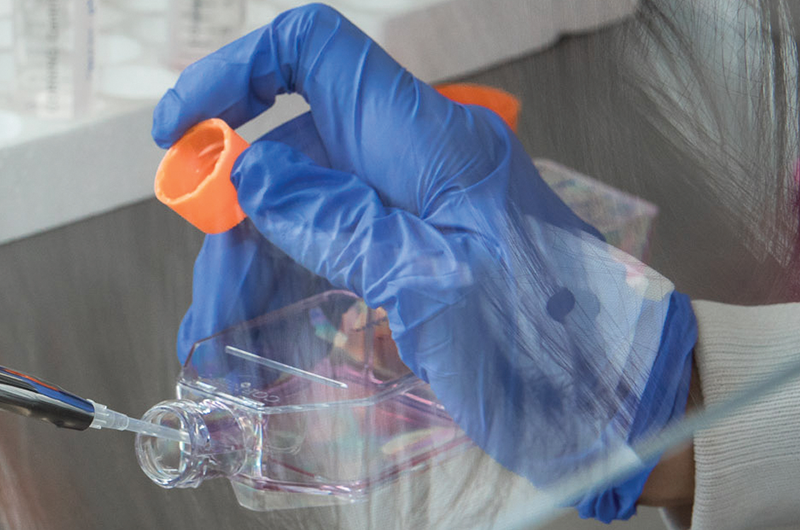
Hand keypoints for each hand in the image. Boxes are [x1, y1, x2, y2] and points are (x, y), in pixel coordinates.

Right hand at [155, 5, 697, 521]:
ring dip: (248, 272)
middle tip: (210, 299)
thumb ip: (338, 224)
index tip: (179, 130)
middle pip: (288, 151)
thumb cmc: (551, 345)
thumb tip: (254, 177)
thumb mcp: (431, 286)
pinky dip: (281, 293)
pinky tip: (252, 346)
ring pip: (295, 212)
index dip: (235, 74)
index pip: (314, 54)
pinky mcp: (409, 252)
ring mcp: (410, 205)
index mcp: (427, 139)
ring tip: (225, 345)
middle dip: (232, 221)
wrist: (619, 399)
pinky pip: (323, 252)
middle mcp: (412, 158)